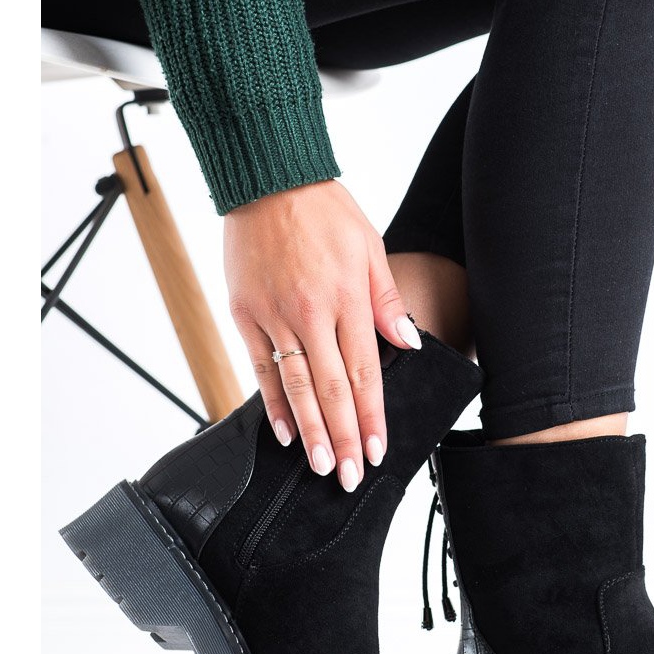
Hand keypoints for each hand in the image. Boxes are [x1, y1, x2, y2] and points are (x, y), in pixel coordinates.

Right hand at [224, 180, 420, 491]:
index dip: (372, 416)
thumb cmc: (324, 210)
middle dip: (343, 437)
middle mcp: (311, 312)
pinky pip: (260, 367)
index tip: (376, 450)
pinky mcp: (244, 313)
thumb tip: (408, 343)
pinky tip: (283, 431)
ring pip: (295, 386)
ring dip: (310, 430)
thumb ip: (387, 300)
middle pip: (332, 389)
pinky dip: (271, 402)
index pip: (365, 372)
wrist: (268, 177)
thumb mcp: (370, 247)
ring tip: (320, 465)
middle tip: (349, 476)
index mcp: (347, 298)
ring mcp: (274, 315)